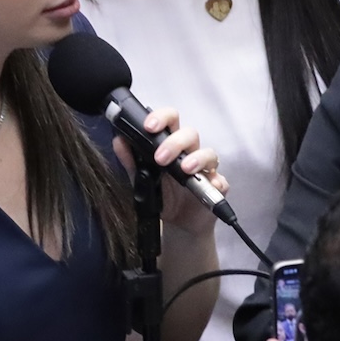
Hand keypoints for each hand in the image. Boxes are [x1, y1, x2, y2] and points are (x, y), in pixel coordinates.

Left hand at [110, 106, 226, 235]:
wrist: (177, 222)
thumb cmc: (162, 194)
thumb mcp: (141, 179)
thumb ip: (130, 160)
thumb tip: (118, 141)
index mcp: (170, 144)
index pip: (169, 121)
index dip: (161, 118)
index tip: (149, 126)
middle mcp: (189, 152)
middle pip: (190, 133)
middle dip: (175, 142)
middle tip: (160, 157)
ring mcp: (205, 168)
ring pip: (208, 153)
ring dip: (197, 159)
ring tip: (184, 170)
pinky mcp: (217, 186)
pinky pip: (221, 180)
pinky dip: (216, 182)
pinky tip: (210, 185)